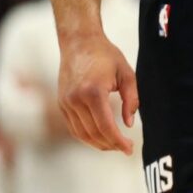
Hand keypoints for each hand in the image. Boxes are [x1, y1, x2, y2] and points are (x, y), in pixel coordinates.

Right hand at [57, 32, 137, 153]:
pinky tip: (99, 137)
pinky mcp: (61, 103)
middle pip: (93, 133)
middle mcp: (76, 100)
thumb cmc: (106, 55)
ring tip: (114, 146)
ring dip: (98, 143)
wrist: (79, 43)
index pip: (105, 126)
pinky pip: (73, 127)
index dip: (118, 141)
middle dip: (110, 145)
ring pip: (81, 133)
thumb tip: (128, 123)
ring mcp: (66, 102)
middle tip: (125, 148)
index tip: (129, 149)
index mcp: (93, 92)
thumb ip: (130, 99)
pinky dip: (86, 136)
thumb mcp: (126, 74)